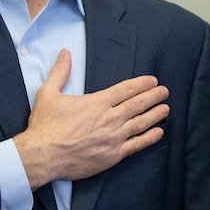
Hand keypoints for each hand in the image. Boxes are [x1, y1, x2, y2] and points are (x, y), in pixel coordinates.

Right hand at [13, 49, 169, 189]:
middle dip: (153, 96)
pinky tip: (158, 132)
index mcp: (96, 102)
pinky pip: (136, 145)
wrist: (43, 155)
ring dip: (155, 114)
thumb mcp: (48, 93)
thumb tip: (64, 53)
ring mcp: (113, 138)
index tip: (152, 81)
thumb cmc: (45, 125)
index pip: (125, 89)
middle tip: (164, 91)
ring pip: (140, 123)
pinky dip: (149, 138)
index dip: (141, 84)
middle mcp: (109, 119)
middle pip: (137, 104)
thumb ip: (60, 72)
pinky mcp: (112, 155)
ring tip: (165, 108)